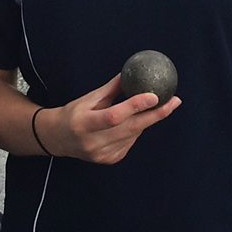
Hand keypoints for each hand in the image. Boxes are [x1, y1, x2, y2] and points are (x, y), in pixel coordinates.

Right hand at [39, 74, 180, 163]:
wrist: (57, 138)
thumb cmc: (74, 113)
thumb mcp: (89, 98)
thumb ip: (112, 88)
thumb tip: (132, 72)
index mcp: (84, 124)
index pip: (114, 116)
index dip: (135, 106)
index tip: (154, 95)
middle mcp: (93, 142)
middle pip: (131, 128)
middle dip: (156, 114)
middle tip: (174, 101)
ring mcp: (101, 154)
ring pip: (133, 135)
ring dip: (145, 120)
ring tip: (153, 107)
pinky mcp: (108, 160)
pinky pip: (130, 142)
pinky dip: (136, 131)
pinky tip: (134, 122)